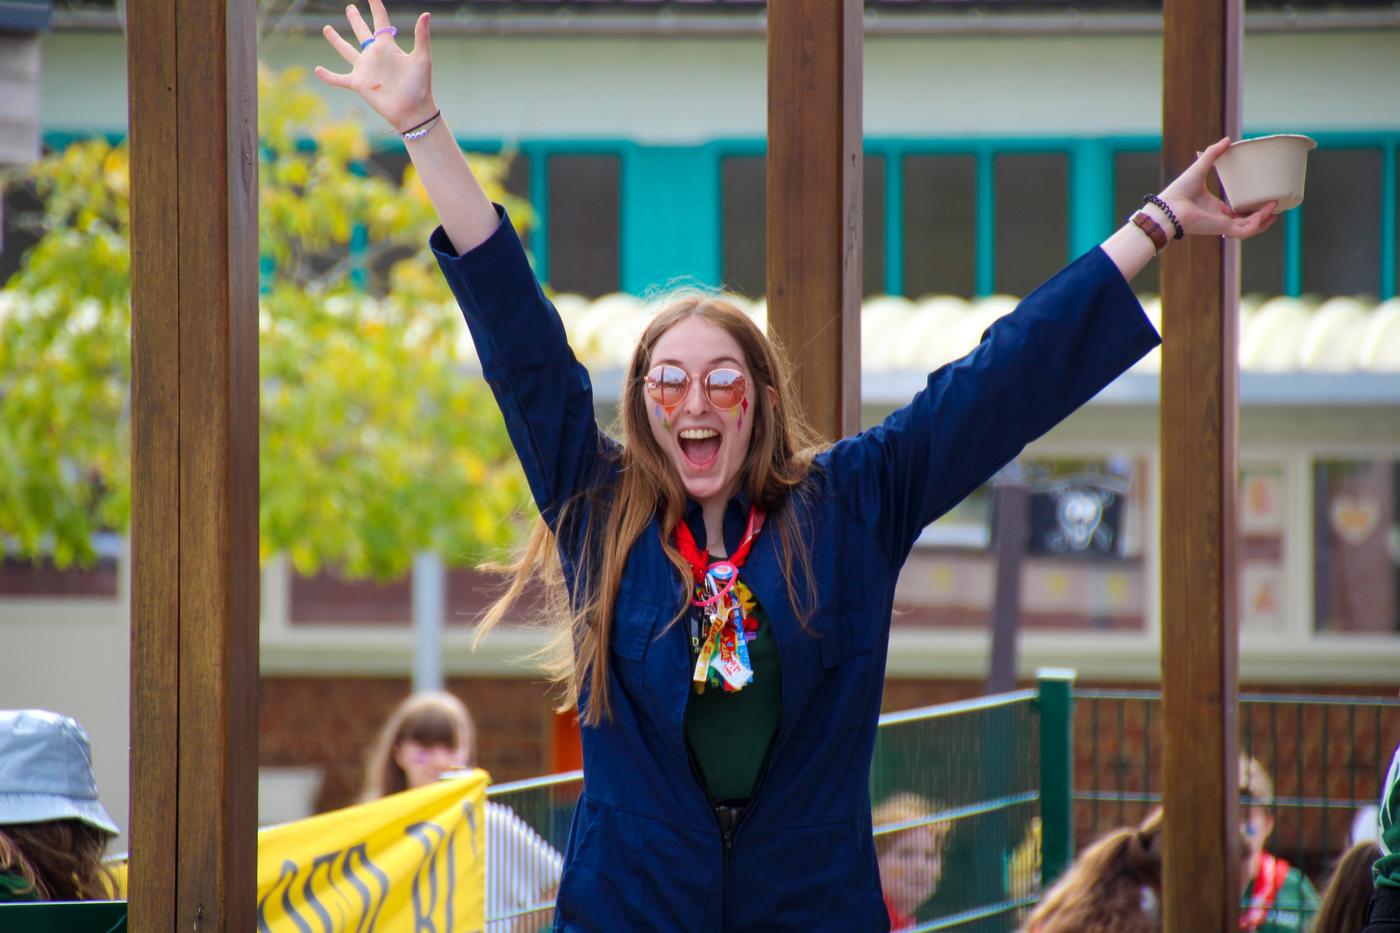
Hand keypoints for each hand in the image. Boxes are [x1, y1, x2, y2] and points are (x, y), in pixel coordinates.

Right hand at [315, 0, 436, 132]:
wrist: (412, 110)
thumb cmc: (420, 86)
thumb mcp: (422, 58)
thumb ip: (421, 36)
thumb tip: (426, 14)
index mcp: (389, 46)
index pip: (381, 21)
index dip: (376, 7)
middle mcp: (375, 55)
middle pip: (362, 32)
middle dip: (355, 20)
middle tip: (350, 8)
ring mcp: (365, 69)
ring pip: (346, 50)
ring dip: (336, 40)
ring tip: (326, 28)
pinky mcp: (358, 83)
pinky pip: (339, 78)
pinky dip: (328, 76)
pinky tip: (317, 70)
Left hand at [1156, 137, 1278, 240]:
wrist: (1169, 207)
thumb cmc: (1179, 191)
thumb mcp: (1200, 168)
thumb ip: (1212, 154)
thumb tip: (1227, 140)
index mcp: (1215, 209)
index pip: (1237, 212)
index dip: (1252, 207)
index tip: (1265, 199)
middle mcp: (1220, 219)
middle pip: (1247, 221)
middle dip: (1263, 216)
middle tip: (1277, 205)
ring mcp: (1222, 225)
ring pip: (1250, 227)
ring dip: (1264, 220)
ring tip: (1277, 209)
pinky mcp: (1222, 228)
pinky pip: (1245, 230)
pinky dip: (1257, 223)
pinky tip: (1268, 212)